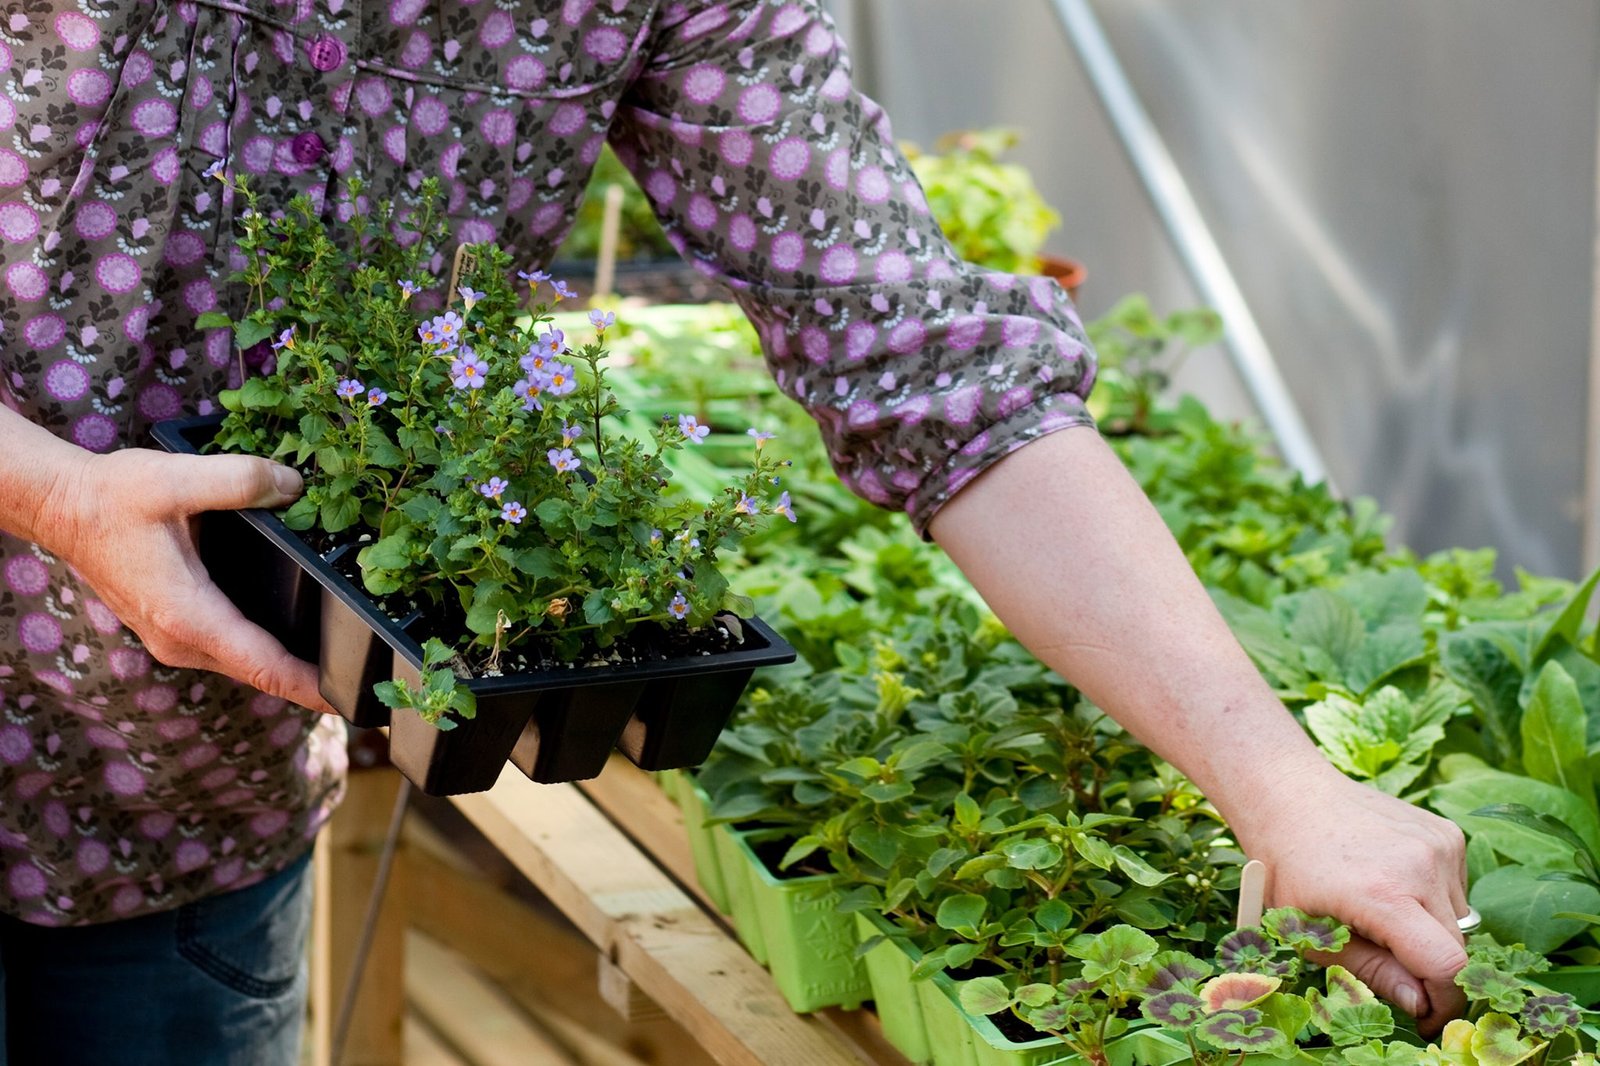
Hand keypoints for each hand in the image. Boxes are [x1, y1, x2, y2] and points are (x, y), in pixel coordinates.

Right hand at [41, 447, 335, 714]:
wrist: (63, 508)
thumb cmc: (112, 498)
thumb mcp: (178, 478)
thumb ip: (243, 481)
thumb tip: (295, 487)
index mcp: (190, 617)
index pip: (266, 668)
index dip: (314, 688)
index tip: (354, 699)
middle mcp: (182, 641)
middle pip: (263, 673)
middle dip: (314, 680)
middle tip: (367, 674)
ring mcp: (175, 640)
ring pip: (247, 664)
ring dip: (290, 667)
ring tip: (342, 658)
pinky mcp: (173, 629)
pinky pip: (230, 649)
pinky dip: (265, 649)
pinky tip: (297, 633)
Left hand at [1228, 764, 1467, 1034]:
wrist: (1290, 797)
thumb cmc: (1288, 869)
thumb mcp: (1310, 932)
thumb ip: (1370, 971)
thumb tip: (1418, 1004)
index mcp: (1383, 894)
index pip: (1447, 964)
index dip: (1443, 1000)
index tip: (1425, 1015)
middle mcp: (1420, 865)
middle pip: (1457, 945)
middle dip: (1432, 969)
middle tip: (1392, 966)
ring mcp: (1438, 844)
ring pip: (1459, 918)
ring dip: (1431, 929)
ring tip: (1379, 910)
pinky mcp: (1446, 832)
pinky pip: (1456, 887)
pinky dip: (1433, 897)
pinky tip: (1392, 881)